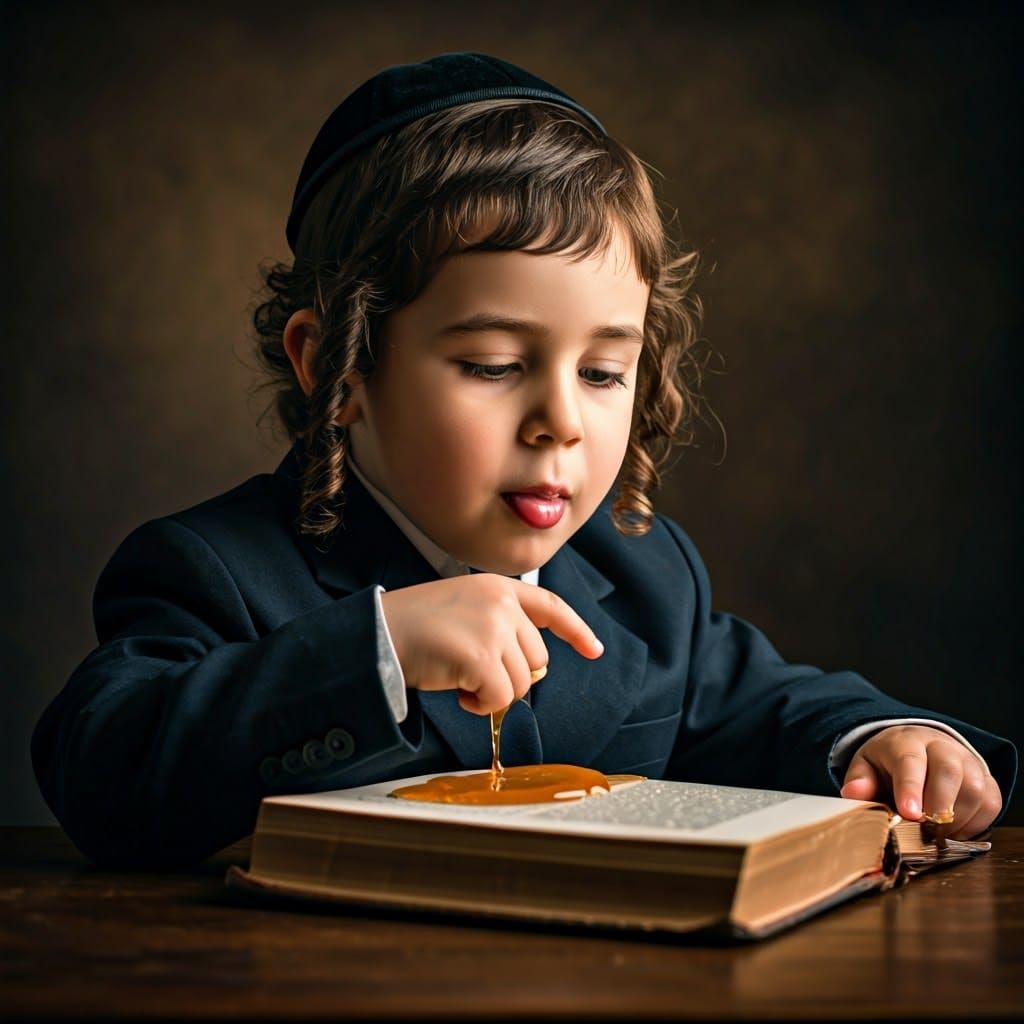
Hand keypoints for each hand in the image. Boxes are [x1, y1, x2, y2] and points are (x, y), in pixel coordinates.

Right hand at [380, 574, 602, 714]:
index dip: (575, 630)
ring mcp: (493, 629)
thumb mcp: (464, 608)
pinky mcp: (482, 657)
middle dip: (510, 676)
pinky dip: (480, 705)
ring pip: (521, 684)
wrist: (378, 632)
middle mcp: (502, 603)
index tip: (594, 649)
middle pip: (537, 659)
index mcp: (498, 588)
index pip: (550, 605)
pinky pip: (500, 699)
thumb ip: (500, 625)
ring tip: (458, 676)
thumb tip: (532, 669)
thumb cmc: (414, 626)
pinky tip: (456, 689)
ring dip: (492, 692)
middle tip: (471, 671)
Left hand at [840, 725, 1001, 838]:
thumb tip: (853, 792)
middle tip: (926, 831)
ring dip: (957, 819)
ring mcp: (967, 762)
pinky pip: (991, 802)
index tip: (910, 813)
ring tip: (935, 834)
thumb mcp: (867, 765)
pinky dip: (975, 823)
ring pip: (974, 789)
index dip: (910, 788)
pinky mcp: (986, 779)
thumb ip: (860, 780)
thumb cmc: (889, 762)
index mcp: (906, 742)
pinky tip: (954, 830)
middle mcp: (941, 747)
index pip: (910, 761)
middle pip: (948, 772)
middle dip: (938, 806)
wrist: (919, 747)